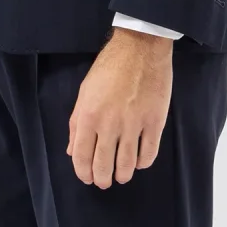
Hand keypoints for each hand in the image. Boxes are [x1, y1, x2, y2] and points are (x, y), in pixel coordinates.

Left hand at [66, 29, 172, 187]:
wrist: (140, 47)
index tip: (87, 177)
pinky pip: (148, 154)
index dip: (83, 173)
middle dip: (102, 179)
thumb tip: (72, 151)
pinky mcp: (155, 122)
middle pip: (103, 166)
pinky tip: (139, 160)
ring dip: (122, 175)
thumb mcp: (85, 91)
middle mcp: (109, 124)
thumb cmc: (109, 66)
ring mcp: (133, 124)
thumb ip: (76, 122)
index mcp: (88, 115)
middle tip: (105, 180)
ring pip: (127, 166)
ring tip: (121, 174)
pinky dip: (143, 163)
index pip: (81, 157)